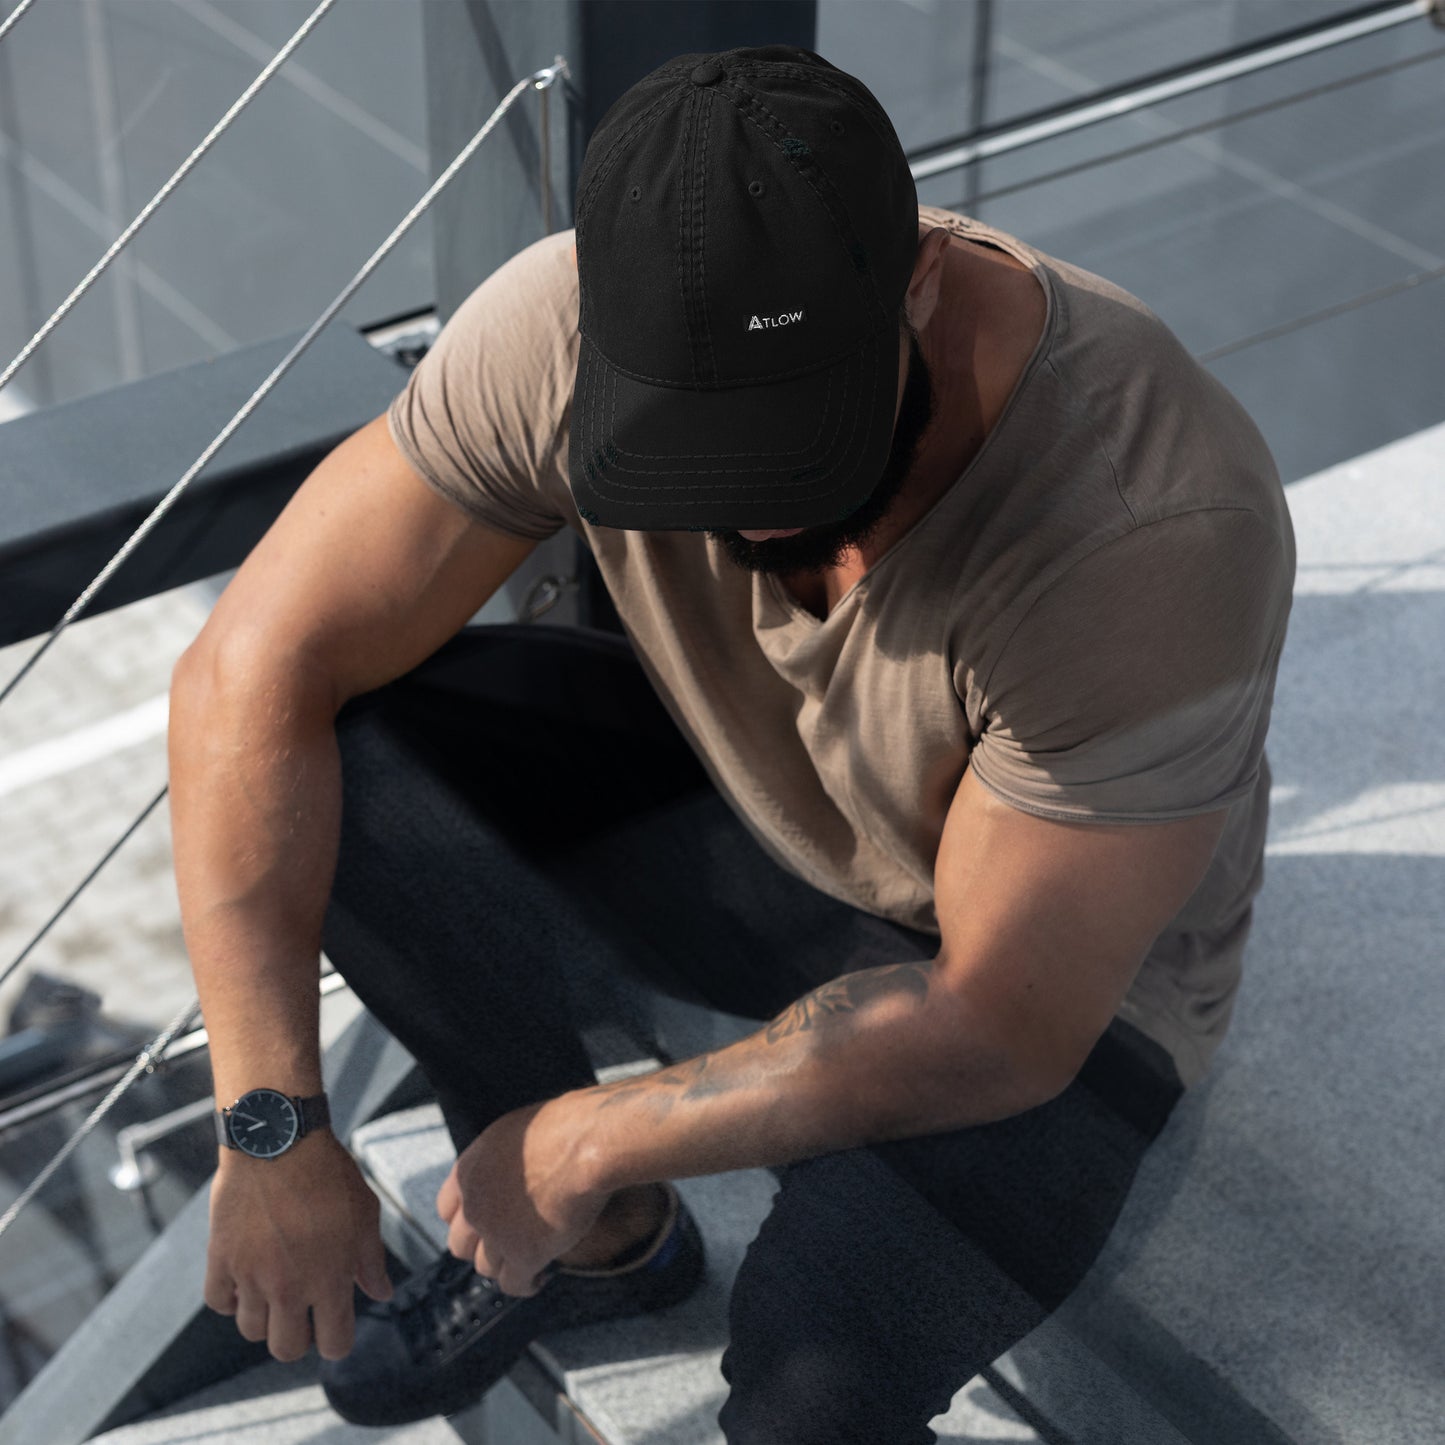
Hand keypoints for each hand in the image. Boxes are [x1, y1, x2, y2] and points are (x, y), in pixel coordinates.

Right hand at [205, 1129, 393, 1361]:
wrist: (278, 1141)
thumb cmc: (328, 1174)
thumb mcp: (364, 1214)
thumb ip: (371, 1260)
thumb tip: (381, 1293)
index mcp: (330, 1279)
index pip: (334, 1343)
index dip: (336, 1341)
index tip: (333, 1328)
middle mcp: (288, 1287)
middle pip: (285, 1349)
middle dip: (297, 1338)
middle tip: (302, 1312)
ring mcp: (250, 1276)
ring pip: (251, 1329)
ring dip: (264, 1317)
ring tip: (275, 1289)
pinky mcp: (220, 1259)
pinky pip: (218, 1302)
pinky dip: (230, 1297)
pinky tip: (245, 1277)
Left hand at [435, 1095, 607, 1296]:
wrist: (586, 1145)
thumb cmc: (564, 1126)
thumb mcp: (516, 1133)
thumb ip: (501, 1160)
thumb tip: (513, 1170)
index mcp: (468, 1171)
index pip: (446, 1210)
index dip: (466, 1218)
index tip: (486, 1221)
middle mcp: (474, 1205)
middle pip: (460, 1245)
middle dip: (482, 1246)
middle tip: (509, 1241)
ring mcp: (495, 1234)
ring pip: (486, 1267)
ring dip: (506, 1264)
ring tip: (530, 1259)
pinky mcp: (523, 1256)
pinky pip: (513, 1285)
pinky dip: (526, 1284)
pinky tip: (541, 1276)